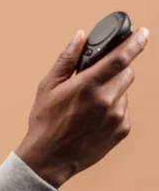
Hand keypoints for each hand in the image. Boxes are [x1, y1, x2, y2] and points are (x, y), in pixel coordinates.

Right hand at [16, 27, 148, 188]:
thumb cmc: (46, 121)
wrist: (50, 158)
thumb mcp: (48, 86)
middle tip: (97, 78)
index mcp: (88, 86)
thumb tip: (80, 37)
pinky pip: (124, 110)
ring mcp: (116, 117)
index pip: (120, 58)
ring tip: (89, 104)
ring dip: (113, 90)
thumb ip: (67, 59)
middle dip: (116, 70)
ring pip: (124, 92)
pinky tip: (94, 118)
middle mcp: (106, 101)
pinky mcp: (122, 131)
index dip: (135, 43)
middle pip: (126, 73)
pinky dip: (113, 108)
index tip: (144, 33)